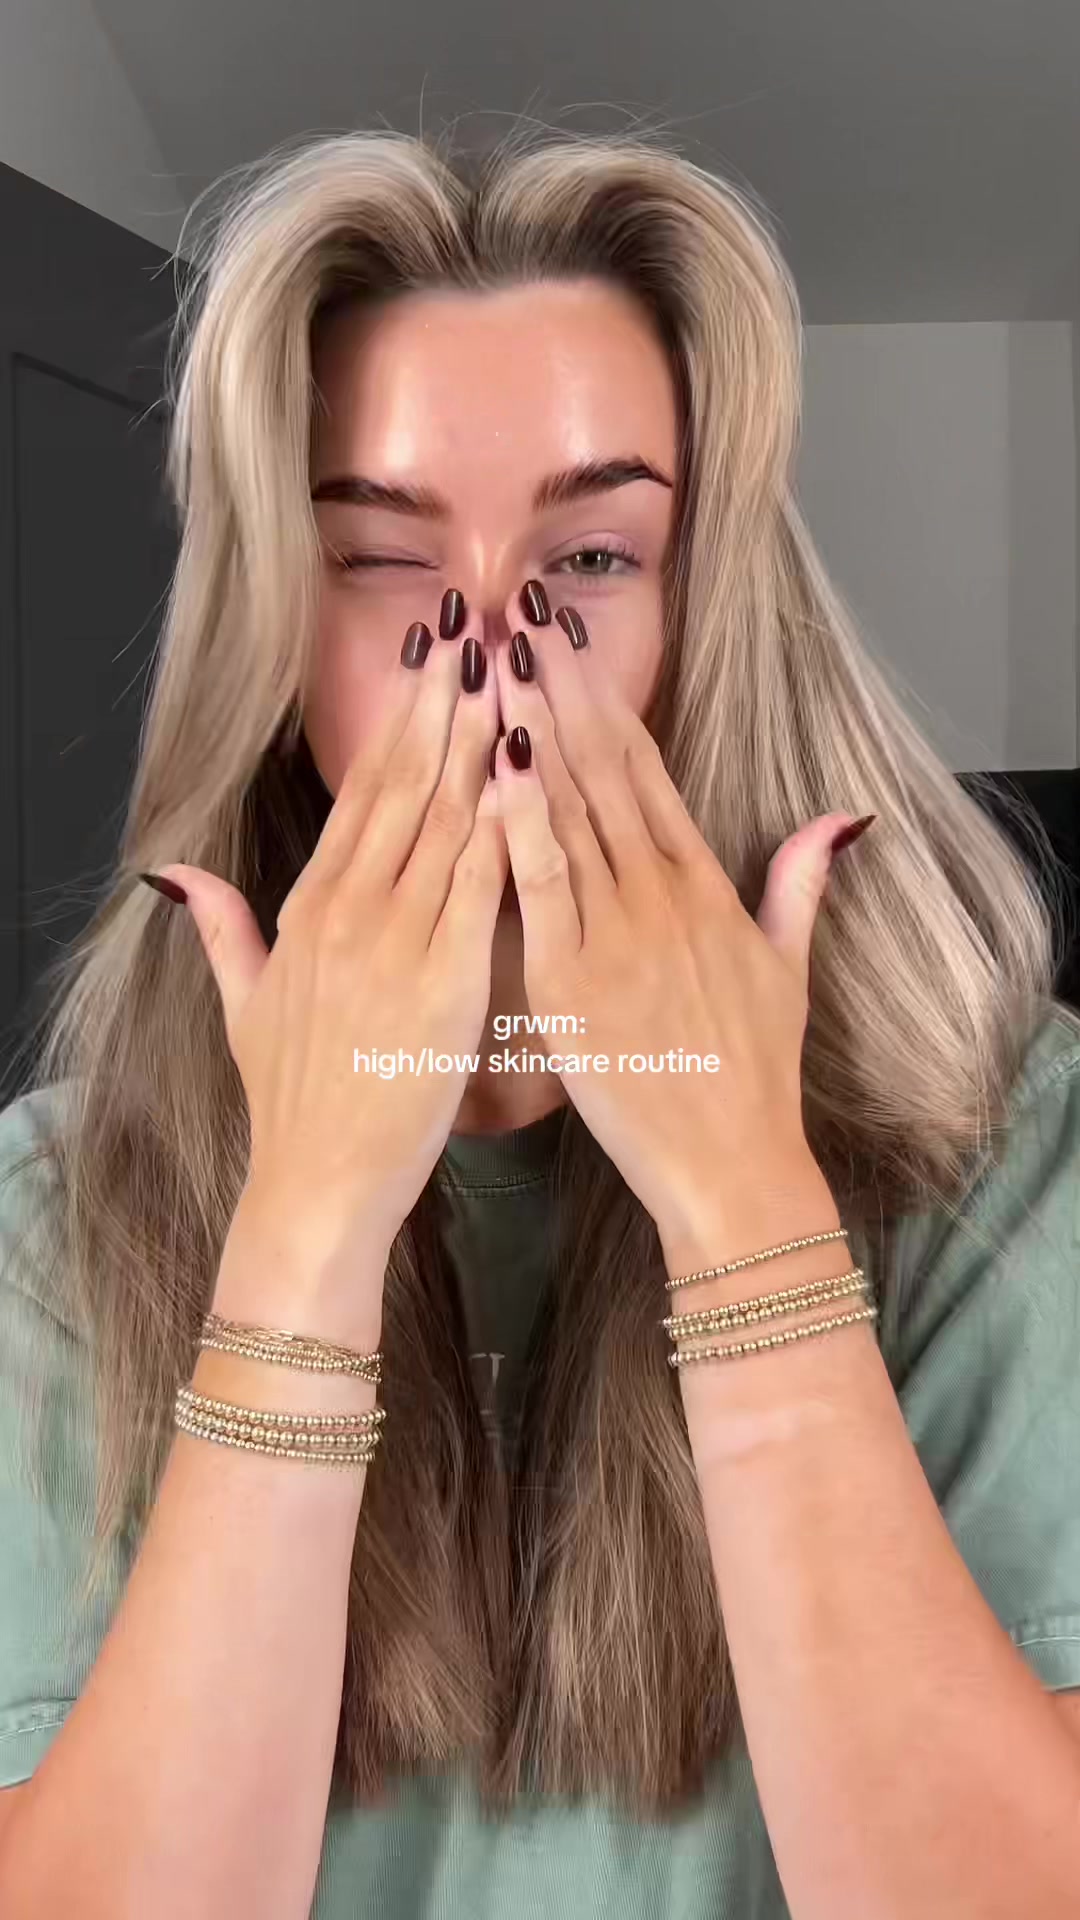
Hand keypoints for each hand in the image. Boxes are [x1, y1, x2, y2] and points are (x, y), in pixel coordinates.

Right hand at [147, 616, 506, 1333]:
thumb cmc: (294, 1104)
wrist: (317, 1185)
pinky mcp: (444, 984)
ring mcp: (396, 945)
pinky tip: (533, 774)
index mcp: (309, 912)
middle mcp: (350, 914)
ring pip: (446, 823)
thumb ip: (221, 930)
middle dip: (445, 704)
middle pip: (405, 787)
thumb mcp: (241, 1010)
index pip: (362, 795)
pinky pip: (481, 888)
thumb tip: (175, 874)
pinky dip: (507, 827)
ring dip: (482, 743)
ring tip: (513, 673)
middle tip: (478, 630)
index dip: (400, 722)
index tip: (430, 661)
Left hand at [489, 589, 869, 1258]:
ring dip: (529, 733)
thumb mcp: (789, 971)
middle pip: (601, 772)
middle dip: (558, 690)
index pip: (644, 770)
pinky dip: (517, 826)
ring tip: (496, 662)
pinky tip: (492, 768)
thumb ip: (800, 887)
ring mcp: (618, 935)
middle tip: (518, 617)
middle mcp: (661, 895)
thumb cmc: (753, 1076)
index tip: (566, 641)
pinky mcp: (575, 984)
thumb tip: (841, 819)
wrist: (733, 1165)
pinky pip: (543, 890)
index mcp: (703, 886)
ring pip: (569, 814)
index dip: (601, 699)